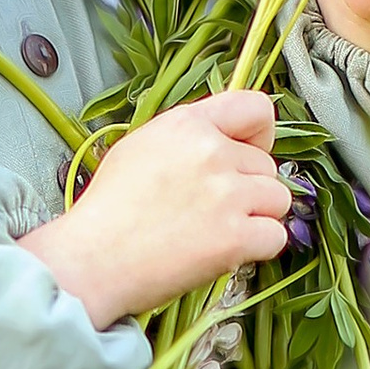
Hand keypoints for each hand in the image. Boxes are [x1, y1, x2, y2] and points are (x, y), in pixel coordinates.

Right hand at [23, 88, 292, 330]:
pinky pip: (275, 236)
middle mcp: (212, 152)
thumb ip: (187, 137)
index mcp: (187, 125)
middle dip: (248, 189)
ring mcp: (227, 194)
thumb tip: (224, 141)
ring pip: (277, 200)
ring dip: (257, 218)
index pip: (256, 107)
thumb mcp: (139, 147)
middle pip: (267, 166)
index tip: (247, 154)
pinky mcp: (236, 236)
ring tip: (217, 231)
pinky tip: (225, 252)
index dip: (260, 135)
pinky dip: (257, 248)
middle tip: (210, 210)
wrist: (92, 260)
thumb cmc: (108, 211)